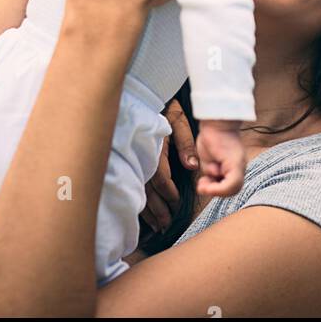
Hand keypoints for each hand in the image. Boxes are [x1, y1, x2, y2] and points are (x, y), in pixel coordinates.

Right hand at [141, 99, 198, 232]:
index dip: (167, 192)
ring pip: (138, 190)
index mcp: (153, 149)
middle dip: (157, 209)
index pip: (160, 177)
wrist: (142, 96)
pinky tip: (143, 213)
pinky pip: (132, 185)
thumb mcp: (177, 121)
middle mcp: (140, 157)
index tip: (175, 203)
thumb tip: (192, 166)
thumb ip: (185, 144)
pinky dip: (138, 201)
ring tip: (156, 225)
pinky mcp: (127, 161)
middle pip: (147, 190)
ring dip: (147, 210)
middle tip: (166, 224)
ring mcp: (131, 159)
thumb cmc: (164, 109)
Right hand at [195, 121, 245, 197]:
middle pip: (233, 190)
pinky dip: (219, 187)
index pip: (229, 187)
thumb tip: (208, 185)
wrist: (216, 122)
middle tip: (202, 186)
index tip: (202, 185)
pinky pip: (232, 183)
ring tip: (203, 182)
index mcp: (234, 167)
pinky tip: (206, 180)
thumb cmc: (211, 138)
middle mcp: (240, 166)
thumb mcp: (209, 161)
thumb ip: (211, 173)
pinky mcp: (236, 162)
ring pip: (234, 188)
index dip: (216, 191)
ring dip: (216, 190)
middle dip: (216, 192)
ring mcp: (240, 164)